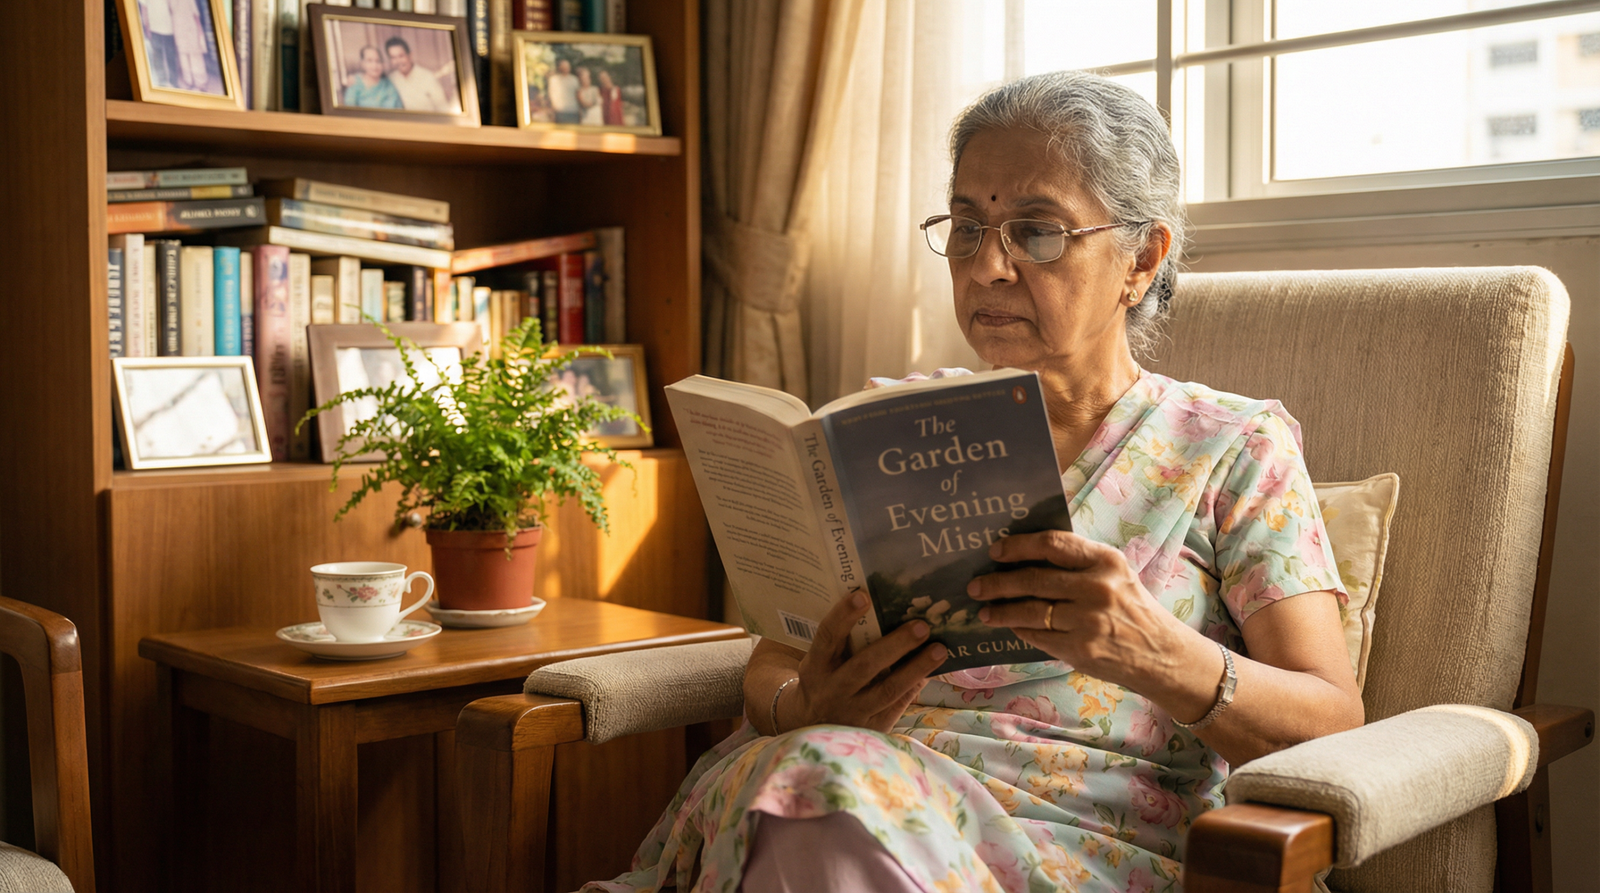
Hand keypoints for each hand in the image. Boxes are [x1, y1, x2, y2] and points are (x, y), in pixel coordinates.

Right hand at [783, 589, 947, 733]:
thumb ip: (842, 643)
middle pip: (865, 665)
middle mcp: (833, 689)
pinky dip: (914, 687)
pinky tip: (931, 672)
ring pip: (888, 690)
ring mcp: (853, 712)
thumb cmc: (823, 682)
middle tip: (921, 626)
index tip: (862, 595)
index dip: (843, 616)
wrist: (810, 729)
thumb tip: (883, 612)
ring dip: (915, 668)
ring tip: (939, 650)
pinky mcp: (871, 728)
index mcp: (816, 667)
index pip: (828, 637)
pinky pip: (897, 706)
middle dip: (895, 645)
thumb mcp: (821, 663)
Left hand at [968, 531, 1184, 689]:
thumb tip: (1025, 555)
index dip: (1018, 546)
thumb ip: (1079, 563)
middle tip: (975, 585)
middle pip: (1033, 579)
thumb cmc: (1132, 609)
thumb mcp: (1116, 574)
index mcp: (1106, 561)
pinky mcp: (1080, 649)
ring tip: (984, 611)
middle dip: (997, 583)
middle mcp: (1097, 588)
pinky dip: (1019, 630)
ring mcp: (1088, 620)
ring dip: (1000, 611)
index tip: (995, 550)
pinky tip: (1009, 627)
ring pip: (1030, 611)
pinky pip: (1037, 635)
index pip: (1052, 544)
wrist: (1161, 654)